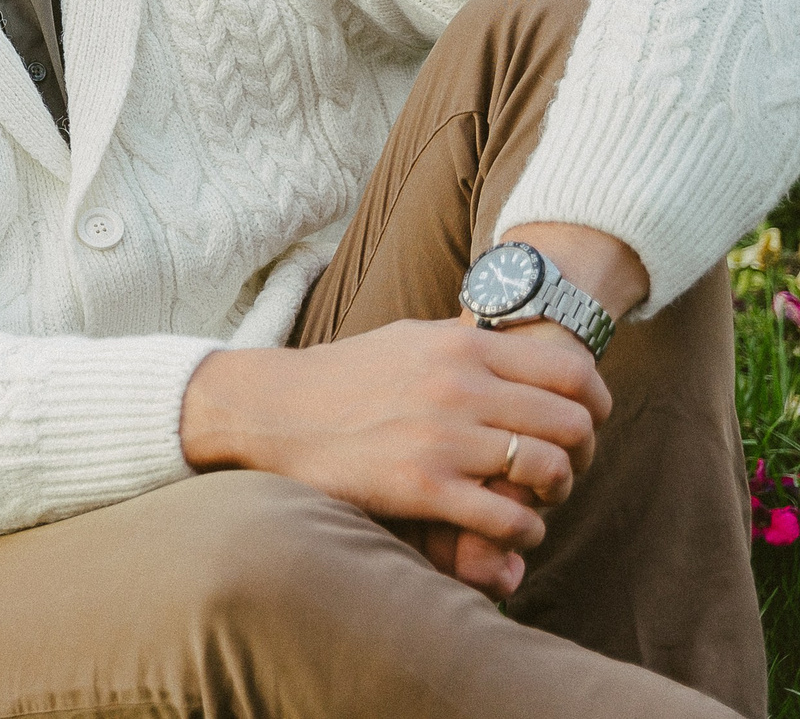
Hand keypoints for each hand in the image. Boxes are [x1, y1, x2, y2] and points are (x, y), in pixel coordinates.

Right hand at [180, 318, 609, 600]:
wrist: (274, 410)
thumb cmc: (346, 377)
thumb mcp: (409, 339)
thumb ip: (469, 345)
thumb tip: (524, 350)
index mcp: (460, 346)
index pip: (571, 372)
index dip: (596, 404)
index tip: (586, 424)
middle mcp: (458, 387)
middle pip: (572, 424)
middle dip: (581, 455)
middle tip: (563, 470)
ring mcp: (441, 438)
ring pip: (549, 471)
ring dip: (555, 494)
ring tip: (535, 500)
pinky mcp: (422, 487)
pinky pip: (509, 518)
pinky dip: (524, 531)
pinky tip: (509, 530)